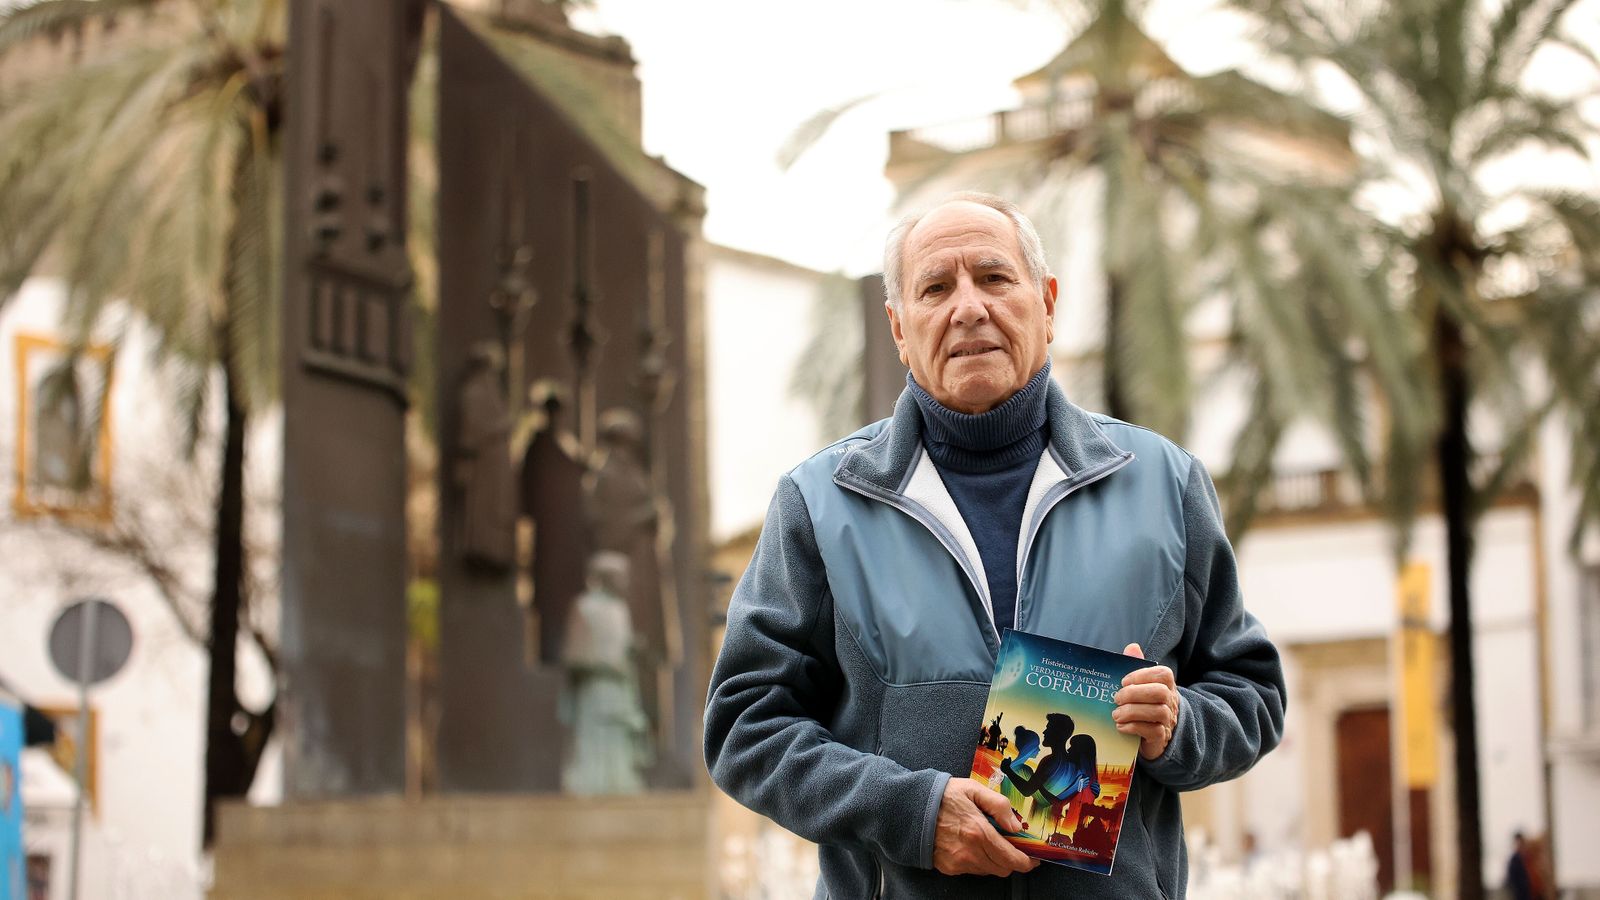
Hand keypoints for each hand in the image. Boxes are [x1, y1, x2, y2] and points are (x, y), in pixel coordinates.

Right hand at [931, 778, 1040, 877]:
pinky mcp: (949, 868)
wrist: (910, 808)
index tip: (1033, 857)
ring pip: (989, 871)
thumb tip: (1016, 826)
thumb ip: (999, 805)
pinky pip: (972, 871)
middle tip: (1012, 847)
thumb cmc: (942, 796)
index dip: (1027, 861)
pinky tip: (972, 845)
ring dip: (995, 861)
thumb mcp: (973, 789)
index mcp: (980, 832)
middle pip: (1003, 869)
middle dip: (1012, 861)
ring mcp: (959, 862)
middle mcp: (971, 852)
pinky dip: (978, 862)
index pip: (1012, 859)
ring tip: (989, 843)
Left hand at [1114, 642, 1180, 760]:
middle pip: (1161, 693)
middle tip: (1116, 698)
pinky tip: (1120, 727)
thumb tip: (1132, 647)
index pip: (1163, 675)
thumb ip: (1136, 665)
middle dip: (1135, 694)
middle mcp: (1171, 701)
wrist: (1149, 734)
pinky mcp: (1162, 737)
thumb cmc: (1141, 704)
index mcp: (1165, 685)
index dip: (1143, 675)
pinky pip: (1154, 731)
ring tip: (1116, 714)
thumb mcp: (1138, 685)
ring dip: (1132, 712)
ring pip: (1158, 712)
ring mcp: (1168, 720)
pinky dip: (1134, 727)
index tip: (1123, 681)